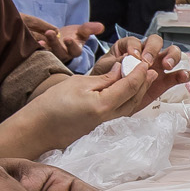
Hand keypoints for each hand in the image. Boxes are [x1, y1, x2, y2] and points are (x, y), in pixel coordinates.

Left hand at [22, 12, 100, 63]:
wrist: (62, 38)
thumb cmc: (73, 35)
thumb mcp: (82, 30)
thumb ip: (90, 28)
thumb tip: (101, 26)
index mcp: (75, 50)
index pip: (75, 50)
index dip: (72, 45)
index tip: (68, 38)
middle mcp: (64, 55)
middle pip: (60, 52)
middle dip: (55, 43)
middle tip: (50, 33)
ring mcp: (53, 56)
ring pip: (49, 53)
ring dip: (45, 46)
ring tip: (41, 39)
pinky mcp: (43, 55)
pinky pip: (39, 53)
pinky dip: (36, 48)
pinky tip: (33, 41)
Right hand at [23, 60, 157, 143]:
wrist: (38, 128)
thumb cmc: (53, 104)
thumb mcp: (79, 83)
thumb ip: (104, 79)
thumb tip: (120, 71)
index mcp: (104, 105)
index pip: (129, 86)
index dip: (139, 73)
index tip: (143, 62)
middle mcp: (108, 117)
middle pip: (134, 98)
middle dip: (144, 82)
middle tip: (150, 68)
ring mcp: (104, 124)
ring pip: (129, 106)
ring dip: (139, 91)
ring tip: (145, 78)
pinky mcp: (99, 126)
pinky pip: (120, 111)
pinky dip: (128, 99)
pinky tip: (128, 90)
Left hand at [91, 35, 189, 110]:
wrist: (109, 100)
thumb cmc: (106, 80)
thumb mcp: (104, 70)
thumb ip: (113, 63)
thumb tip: (126, 59)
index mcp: (128, 48)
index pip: (135, 41)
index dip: (135, 47)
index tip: (133, 57)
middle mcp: (145, 53)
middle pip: (156, 42)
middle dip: (154, 49)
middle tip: (148, 61)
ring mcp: (157, 66)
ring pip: (171, 54)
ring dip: (172, 57)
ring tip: (167, 66)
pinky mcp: (164, 80)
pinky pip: (176, 75)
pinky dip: (183, 74)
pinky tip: (183, 77)